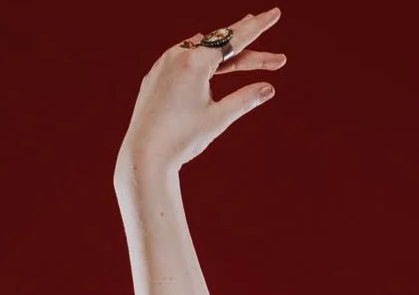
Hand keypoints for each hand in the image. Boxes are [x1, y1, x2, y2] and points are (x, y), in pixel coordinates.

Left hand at [116, 9, 286, 182]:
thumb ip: (245, 100)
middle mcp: (178, 56)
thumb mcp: (218, 119)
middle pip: (220, 43)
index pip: (235, 38)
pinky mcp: (154, 76)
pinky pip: (181, 59)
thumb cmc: (182, 140)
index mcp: (196, 63)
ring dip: (221, 49)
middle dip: (245, 42)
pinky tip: (205, 54)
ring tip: (239, 44)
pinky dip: (199, 57)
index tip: (275, 13)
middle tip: (263, 25)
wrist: (143, 156)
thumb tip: (269, 88)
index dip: (259, 26)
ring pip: (200, 50)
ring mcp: (163, 64)